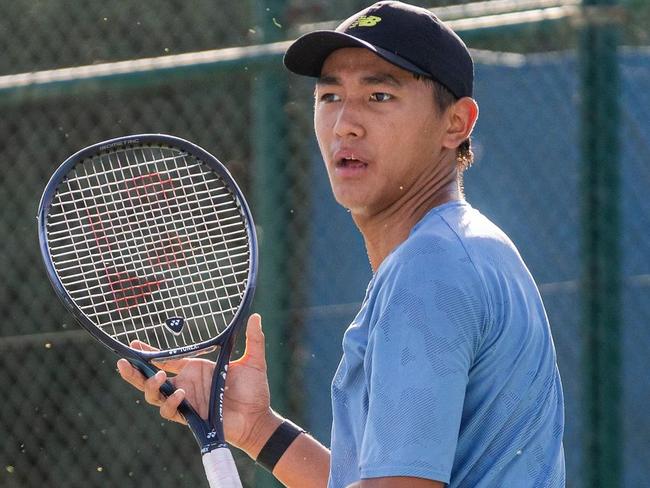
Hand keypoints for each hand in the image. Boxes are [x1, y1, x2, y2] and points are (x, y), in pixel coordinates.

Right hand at [117, 313, 274, 452]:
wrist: (259, 418)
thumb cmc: (255, 391)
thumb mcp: (253, 361)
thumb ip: (253, 339)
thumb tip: (256, 316)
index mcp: (196, 369)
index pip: (167, 360)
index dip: (149, 353)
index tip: (134, 343)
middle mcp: (187, 384)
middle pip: (150, 379)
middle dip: (134, 372)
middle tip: (122, 362)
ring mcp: (187, 401)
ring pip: (154, 396)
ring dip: (150, 386)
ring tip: (157, 376)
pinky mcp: (190, 417)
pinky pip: (170, 411)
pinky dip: (171, 402)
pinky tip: (181, 393)